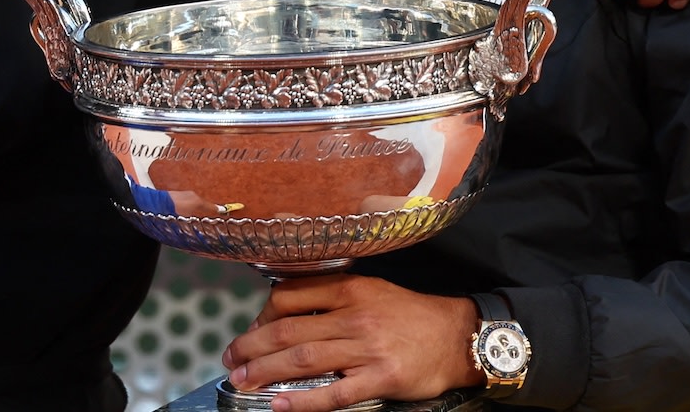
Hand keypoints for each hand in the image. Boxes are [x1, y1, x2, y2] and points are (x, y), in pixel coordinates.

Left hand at [221, 275, 481, 410]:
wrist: (458, 336)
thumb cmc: (412, 315)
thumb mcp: (373, 290)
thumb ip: (334, 298)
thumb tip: (288, 311)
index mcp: (350, 289)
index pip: (289, 296)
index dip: (260, 315)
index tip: (248, 330)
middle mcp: (355, 315)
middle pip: (288, 331)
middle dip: (251, 347)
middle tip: (230, 359)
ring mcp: (367, 349)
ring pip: (303, 360)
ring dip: (265, 372)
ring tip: (242, 381)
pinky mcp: (381, 379)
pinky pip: (334, 393)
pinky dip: (303, 401)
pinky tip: (280, 404)